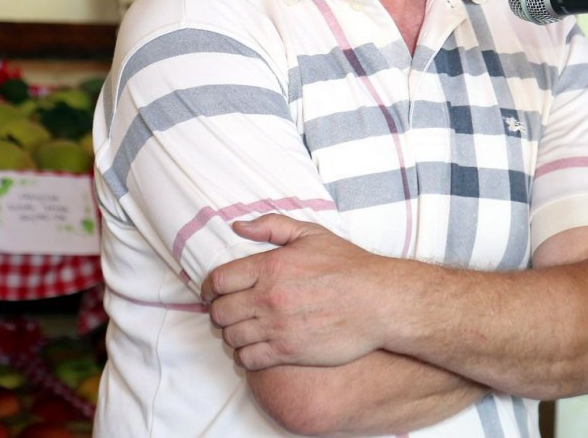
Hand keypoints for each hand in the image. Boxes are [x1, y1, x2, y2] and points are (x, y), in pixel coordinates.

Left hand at [201, 214, 388, 370]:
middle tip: (229, 311)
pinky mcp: (288, 352)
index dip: (209, 288)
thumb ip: (271, 226)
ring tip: (243, 329)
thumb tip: (238, 226)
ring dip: (232, 334)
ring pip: (231, 338)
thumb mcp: (311, 234)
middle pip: (220, 312)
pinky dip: (245, 355)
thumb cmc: (348, 266)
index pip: (218, 281)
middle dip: (219, 311)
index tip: (212, 292)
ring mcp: (277, 327)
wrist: (378, 301)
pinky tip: (255, 347)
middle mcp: (268, 298)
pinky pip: (248, 359)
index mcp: (270, 266)